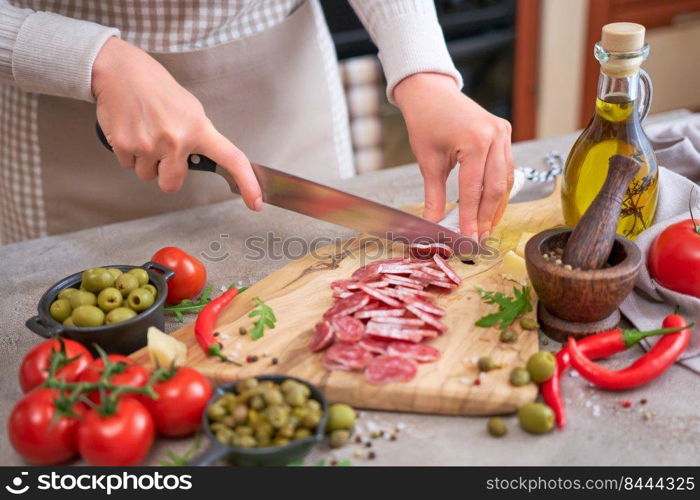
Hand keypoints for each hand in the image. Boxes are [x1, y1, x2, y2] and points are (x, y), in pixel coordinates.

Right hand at [91, 38, 261, 209]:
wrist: (121, 71)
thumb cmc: (157, 89)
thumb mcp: (190, 109)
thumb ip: (199, 137)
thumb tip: (205, 159)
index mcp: (199, 129)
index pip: (232, 159)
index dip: (247, 183)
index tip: (255, 202)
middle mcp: (176, 140)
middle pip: (171, 184)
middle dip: (165, 172)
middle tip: (161, 148)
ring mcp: (149, 144)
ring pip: (147, 176)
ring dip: (146, 161)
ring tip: (145, 133)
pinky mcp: (124, 145)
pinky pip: (128, 166)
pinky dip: (128, 153)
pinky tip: (132, 131)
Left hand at [394, 73, 513, 240]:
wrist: (431, 93)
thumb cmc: (425, 122)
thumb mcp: (428, 162)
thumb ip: (433, 196)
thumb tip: (433, 224)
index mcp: (475, 141)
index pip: (474, 190)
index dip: (471, 218)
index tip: (469, 239)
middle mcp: (495, 136)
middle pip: (496, 188)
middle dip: (487, 217)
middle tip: (479, 239)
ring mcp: (503, 133)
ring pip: (506, 180)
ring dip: (497, 206)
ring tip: (486, 228)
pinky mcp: (505, 133)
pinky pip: (506, 167)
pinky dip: (499, 188)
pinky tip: (492, 206)